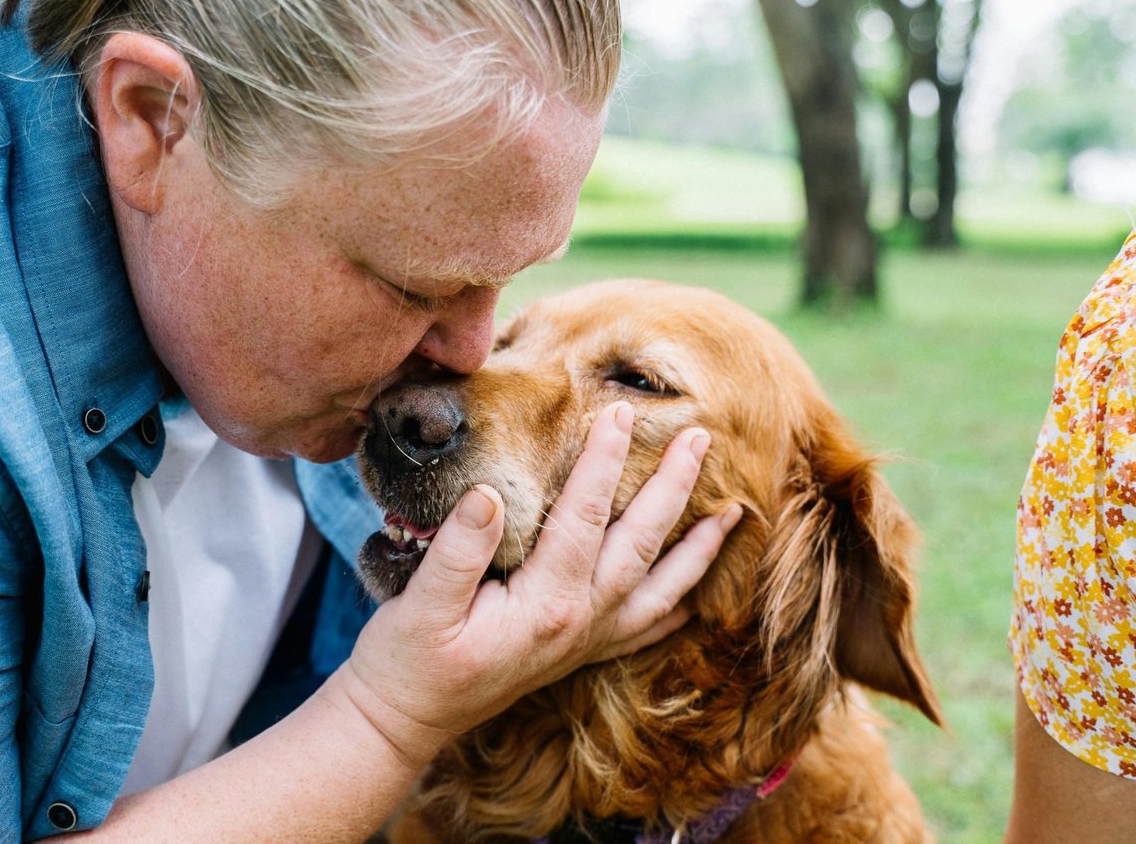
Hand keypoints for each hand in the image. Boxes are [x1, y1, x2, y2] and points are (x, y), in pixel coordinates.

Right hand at [331, 401, 739, 765]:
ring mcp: (583, 641)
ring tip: (733, 511)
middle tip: (701, 437)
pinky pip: (642, 629)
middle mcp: (578, 623)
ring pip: (658, 588)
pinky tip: (693, 591)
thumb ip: (457, 552)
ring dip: (697, 548)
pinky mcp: (575, 654)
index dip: (602, 461)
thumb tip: (489, 494)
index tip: (617, 412)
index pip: (584, 517)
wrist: (401, 723)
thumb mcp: (417, 604)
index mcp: (544, 604)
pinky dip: (674, 606)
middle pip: (640, 545)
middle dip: (672, 487)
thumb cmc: (405, 662)